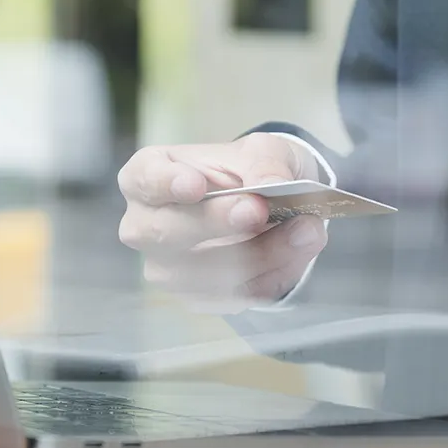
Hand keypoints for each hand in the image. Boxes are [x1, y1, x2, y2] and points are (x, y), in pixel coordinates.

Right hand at [118, 133, 328, 307]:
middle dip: (216, 223)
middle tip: (258, 210)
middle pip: (166, 232)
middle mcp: (146, 225)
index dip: (165, 184)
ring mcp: (166, 267)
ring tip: (304, 230)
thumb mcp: (264, 150)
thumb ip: (265, 163)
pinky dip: (272, 275)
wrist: (272, 205)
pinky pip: (233, 295)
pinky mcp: (197, 296)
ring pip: (203, 272)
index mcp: (148, 175)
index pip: (143, 180)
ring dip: (259, 254)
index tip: (195, 185)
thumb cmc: (250, 170)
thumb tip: (271, 185)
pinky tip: (296, 252)